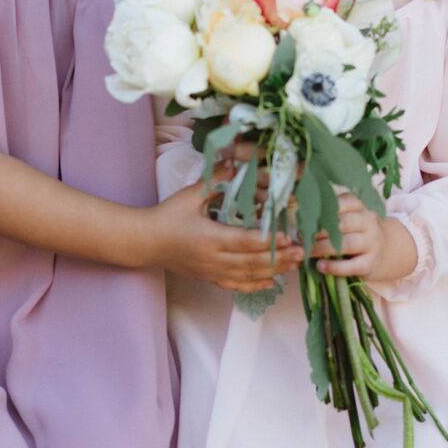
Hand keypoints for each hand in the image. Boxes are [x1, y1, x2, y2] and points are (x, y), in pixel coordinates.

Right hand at [146, 183, 304, 293]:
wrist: (146, 242)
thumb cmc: (167, 216)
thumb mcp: (190, 195)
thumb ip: (215, 180)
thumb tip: (235, 161)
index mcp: (209, 238)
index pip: (244, 242)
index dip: (267, 242)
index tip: (286, 237)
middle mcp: (213, 259)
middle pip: (252, 263)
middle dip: (279, 258)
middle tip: (301, 252)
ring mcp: (212, 272)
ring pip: (248, 276)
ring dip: (273, 272)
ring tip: (294, 265)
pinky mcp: (210, 278)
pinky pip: (237, 286)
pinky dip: (256, 285)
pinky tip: (272, 282)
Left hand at [311, 190, 416, 284]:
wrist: (385, 251)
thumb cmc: (356, 232)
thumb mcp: (348, 217)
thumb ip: (329, 214)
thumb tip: (299, 217)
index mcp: (360, 206)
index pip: (344, 201)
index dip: (323, 209)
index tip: (305, 216)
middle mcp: (368, 222)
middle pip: (343, 223)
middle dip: (319, 230)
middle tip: (301, 236)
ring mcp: (372, 243)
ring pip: (347, 243)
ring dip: (323, 248)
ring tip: (306, 252)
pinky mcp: (371, 263)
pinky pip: (352, 265)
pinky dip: (334, 267)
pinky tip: (320, 266)